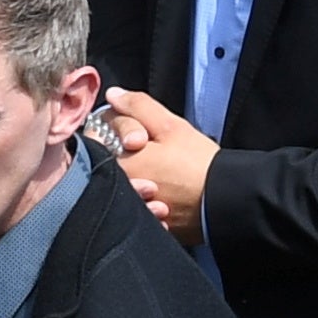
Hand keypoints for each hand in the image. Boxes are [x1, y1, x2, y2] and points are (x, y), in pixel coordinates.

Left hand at [100, 92, 218, 242]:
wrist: (222, 201)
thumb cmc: (197, 163)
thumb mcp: (170, 126)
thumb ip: (138, 107)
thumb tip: (113, 95)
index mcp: (117, 164)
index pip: (95, 138)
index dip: (117, 128)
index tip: (140, 134)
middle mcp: (115, 190)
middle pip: (104, 161)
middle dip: (124, 151)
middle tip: (151, 150)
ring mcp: (127, 210)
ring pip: (119, 183)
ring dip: (134, 174)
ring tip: (160, 174)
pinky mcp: (142, 223)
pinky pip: (132, 206)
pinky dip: (143, 197)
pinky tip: (163, 192)